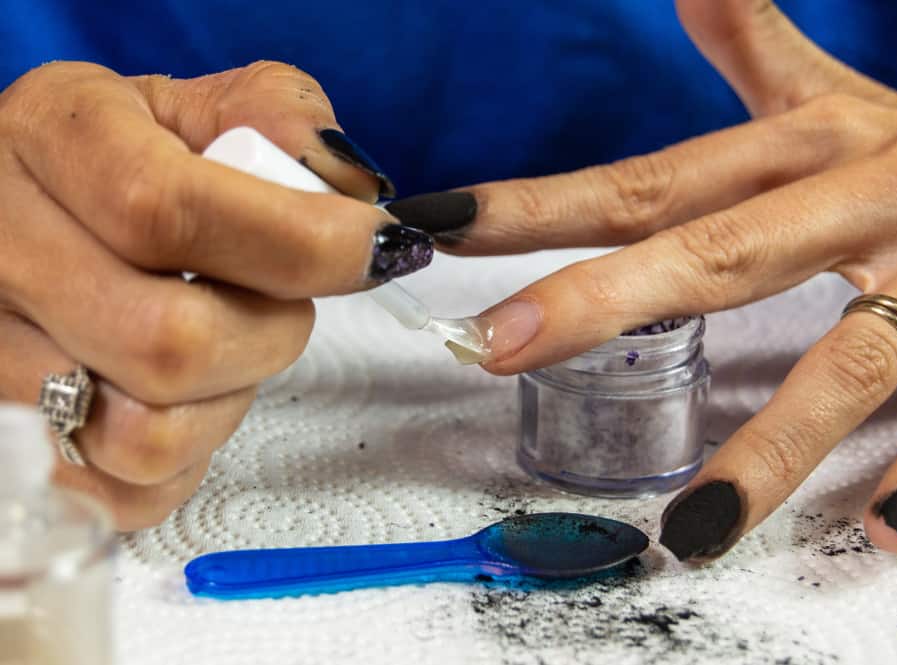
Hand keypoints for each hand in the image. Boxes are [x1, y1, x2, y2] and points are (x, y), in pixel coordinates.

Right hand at [0, 60, 431, 528]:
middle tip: (283, 302)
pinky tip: (182, 395)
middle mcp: (0, 247)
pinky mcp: (13, 442)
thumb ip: (279, 118)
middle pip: (169, 341)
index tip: (372, 250)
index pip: (165, 208)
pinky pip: (130, 493)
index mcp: (52, 135)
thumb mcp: (193, 108)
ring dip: (228, 400)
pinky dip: (189, 456)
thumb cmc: (124, 162)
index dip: (297, 244)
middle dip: (273, 332)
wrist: (21, 213)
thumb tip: (352, 192)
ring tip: (224, 348)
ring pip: (149, 435)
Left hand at [391, 1, 896, 557]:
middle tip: (499, 346)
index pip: (652, 180)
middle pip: (721, 250)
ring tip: (694, 520)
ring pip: (853, 358)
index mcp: (814, 147)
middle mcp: (876, 195)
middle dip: (603, 300)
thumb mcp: (845, 101)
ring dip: (771, 445)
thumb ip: (758, 48)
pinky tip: (879, 529)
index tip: (440, 224)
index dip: (541, 203)